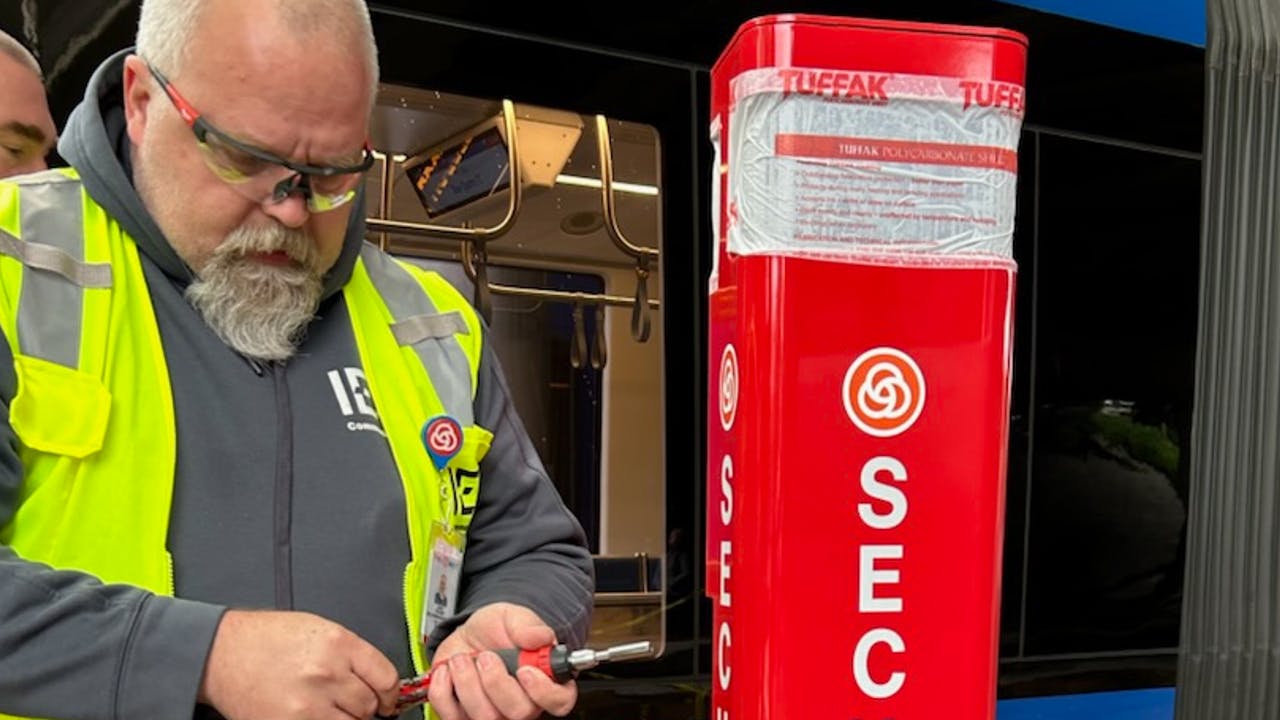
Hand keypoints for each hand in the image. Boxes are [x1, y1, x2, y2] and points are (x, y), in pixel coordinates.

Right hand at [198, 609, 399, 719]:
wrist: (223, 653)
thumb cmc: (268, 638)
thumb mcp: (320, 630)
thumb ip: (352, 655)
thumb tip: (378, 681)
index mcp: (339, 644)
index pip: (387, 678)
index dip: (390, 693)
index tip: (387, 699)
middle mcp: (327, 673)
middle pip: (369, 705)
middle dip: (365, 707)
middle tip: (352, 703)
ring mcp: (309, 704)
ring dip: (346, 719)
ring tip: (328, 708)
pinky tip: (316, 716)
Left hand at [427, 602, 577, 719]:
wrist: (469, 634)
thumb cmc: (496, 631)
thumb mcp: (513, 617)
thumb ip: (528, 626)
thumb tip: (540, 638)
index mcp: (544, 679)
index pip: (559, 700)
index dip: (544, 691)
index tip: (524, 671)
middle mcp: (522, 703)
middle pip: (520, 713)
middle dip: (496, 682)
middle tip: (486, 657)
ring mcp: (493, 714)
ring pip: (484, 717)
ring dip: (467, 682)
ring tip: (463, 658)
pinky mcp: (463, 716)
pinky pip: (451, 715)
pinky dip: (443, 689)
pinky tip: (449, 671)